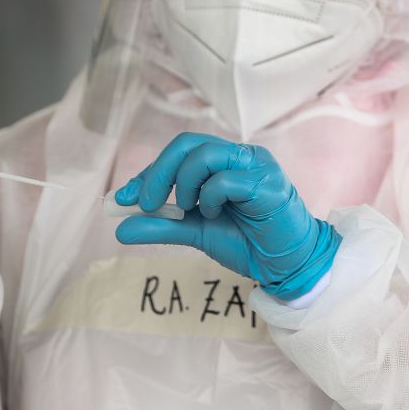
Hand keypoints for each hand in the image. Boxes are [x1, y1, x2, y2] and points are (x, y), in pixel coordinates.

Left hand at [114, 132, 340, 300]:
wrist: (288, 266)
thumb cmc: (249, 243)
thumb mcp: (197, 233)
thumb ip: (162, 226)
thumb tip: (121, 228)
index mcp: (226, 161)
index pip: (181, 151)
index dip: (149, 171)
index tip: (124, 198)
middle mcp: (242, 156)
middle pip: (189, 143)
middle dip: (159, 172)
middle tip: (146, 202)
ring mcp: (257, 166)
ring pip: (205, 154)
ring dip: (184, 184)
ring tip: (190, 210)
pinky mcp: (268, 184)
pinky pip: (226, 179)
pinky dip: (210, 198)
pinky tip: (216, 215)